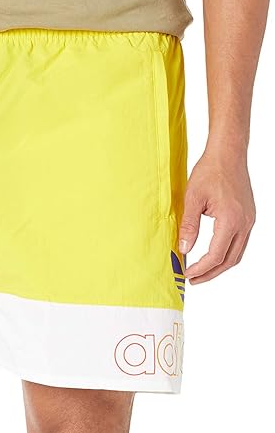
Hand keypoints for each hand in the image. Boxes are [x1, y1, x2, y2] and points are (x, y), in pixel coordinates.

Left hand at [179, 149, 255, 284]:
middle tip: (193, 279)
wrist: (228, 153)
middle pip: (229, 261)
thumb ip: (189, 227)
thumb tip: (184, 249)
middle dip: (210, 273)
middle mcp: (244, 223)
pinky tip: (213, 255)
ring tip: (201, 271)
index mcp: (230, 220)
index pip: (215, 256)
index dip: (200, 269)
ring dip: (219, 266)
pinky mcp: (248, 217)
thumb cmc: (211, 171)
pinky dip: (227, 254)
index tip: (186, 273)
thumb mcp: (192, 199)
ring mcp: (249, 220)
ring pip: (237, 254)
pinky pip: (240, 243)